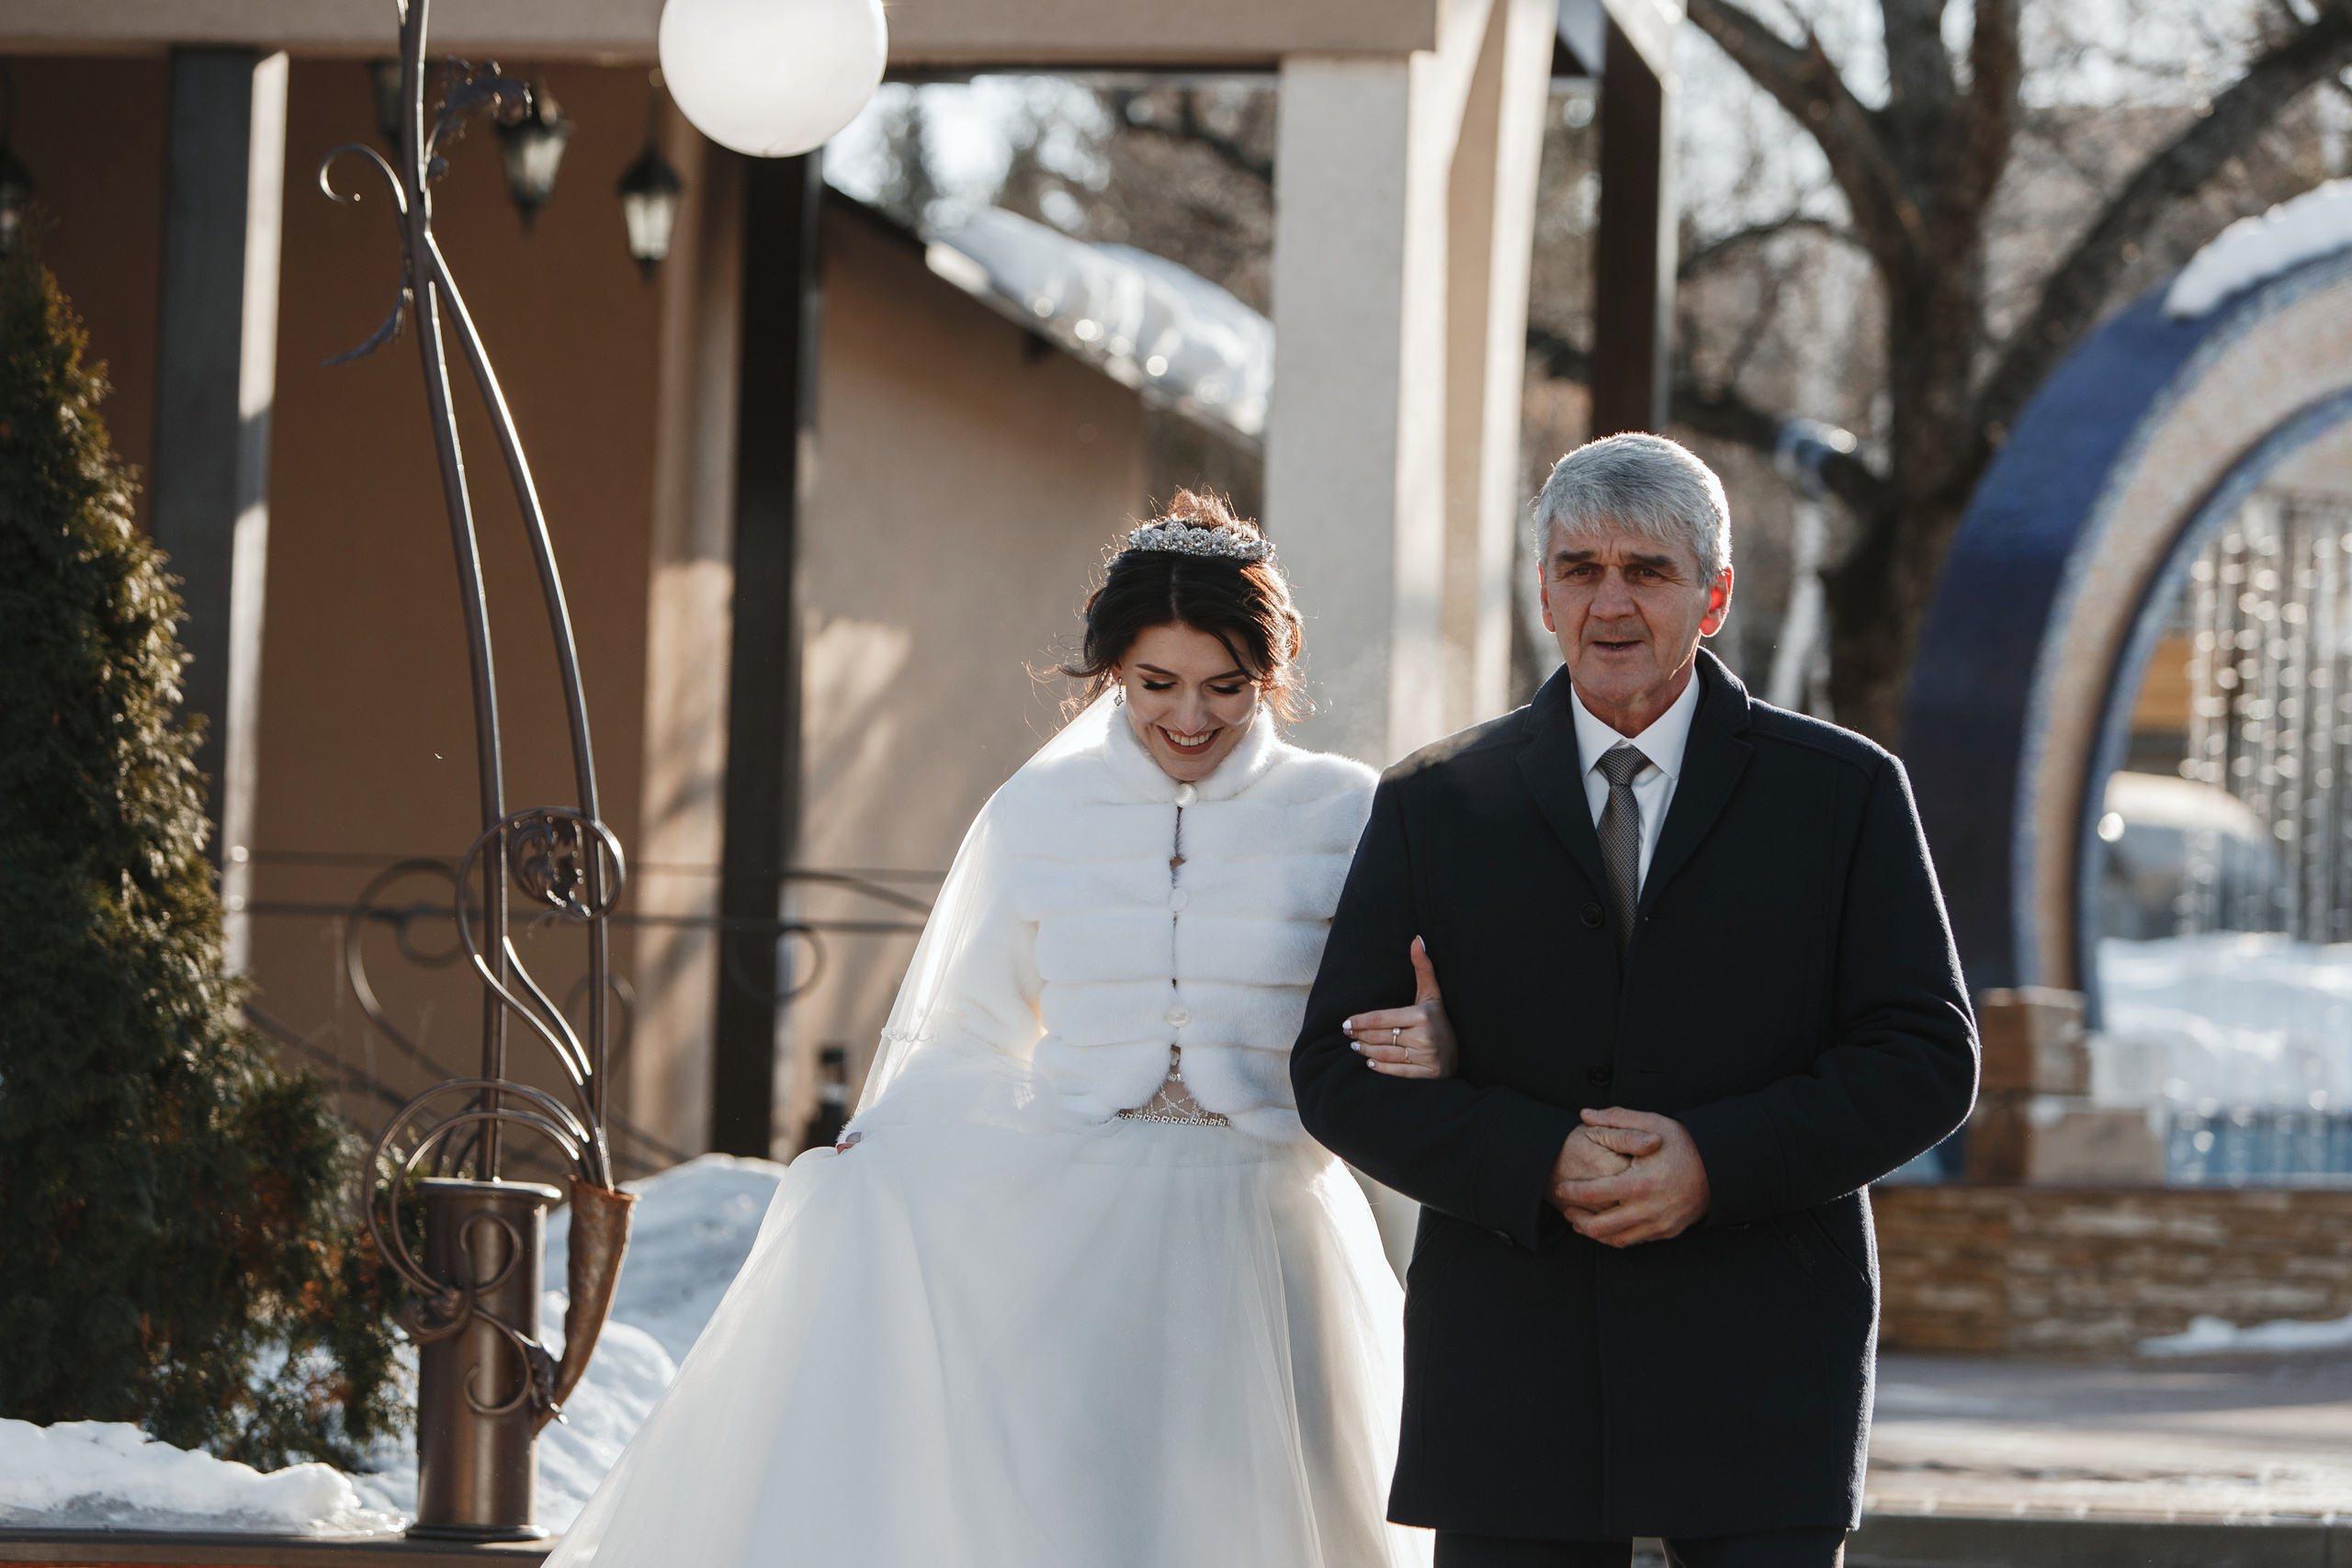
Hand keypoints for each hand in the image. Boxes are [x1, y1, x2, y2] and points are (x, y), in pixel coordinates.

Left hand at [1343, 938, 1457, 1078]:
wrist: (1457, 1055)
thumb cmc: (1437, 1021)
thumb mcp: (1432, 995)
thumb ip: (1423, 968)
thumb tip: (1416, 939)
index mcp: (1422, 1015)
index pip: (1382, 1018)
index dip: (1361, 1021)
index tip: (1345, 1023)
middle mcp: (1424, 1036)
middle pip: (1381, 1036)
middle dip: (1360, 1036)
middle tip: (1347, 1035)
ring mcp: (1426, 1057)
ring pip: (1385, 1053)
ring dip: (1365, 1050)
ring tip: (1354, 1047)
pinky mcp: (1426, 1075)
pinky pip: (1396, 1071)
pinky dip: (1380, 1067)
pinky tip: (1369, 1061)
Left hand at [1553, 1107, 1709, 1246]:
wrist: (1720, 1168)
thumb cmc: (1685, 1145)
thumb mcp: (1653, 1124)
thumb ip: (1616, 1118)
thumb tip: (1585, 1114)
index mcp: (1639, 1183)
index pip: (1592, 1194)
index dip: (1570, 1193)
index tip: (1561, 1187)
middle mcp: (1647, 1210)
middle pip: (1599, 1227)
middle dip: (1577, 1219)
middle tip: (1567, 1209)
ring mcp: (1658, 1225)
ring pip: (1616, 1239)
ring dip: (1594, 1232)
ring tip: (1581, 1221)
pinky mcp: (1667, 1232)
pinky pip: (1635, 1240)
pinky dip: (1616, 1235)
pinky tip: (1608, 1225)